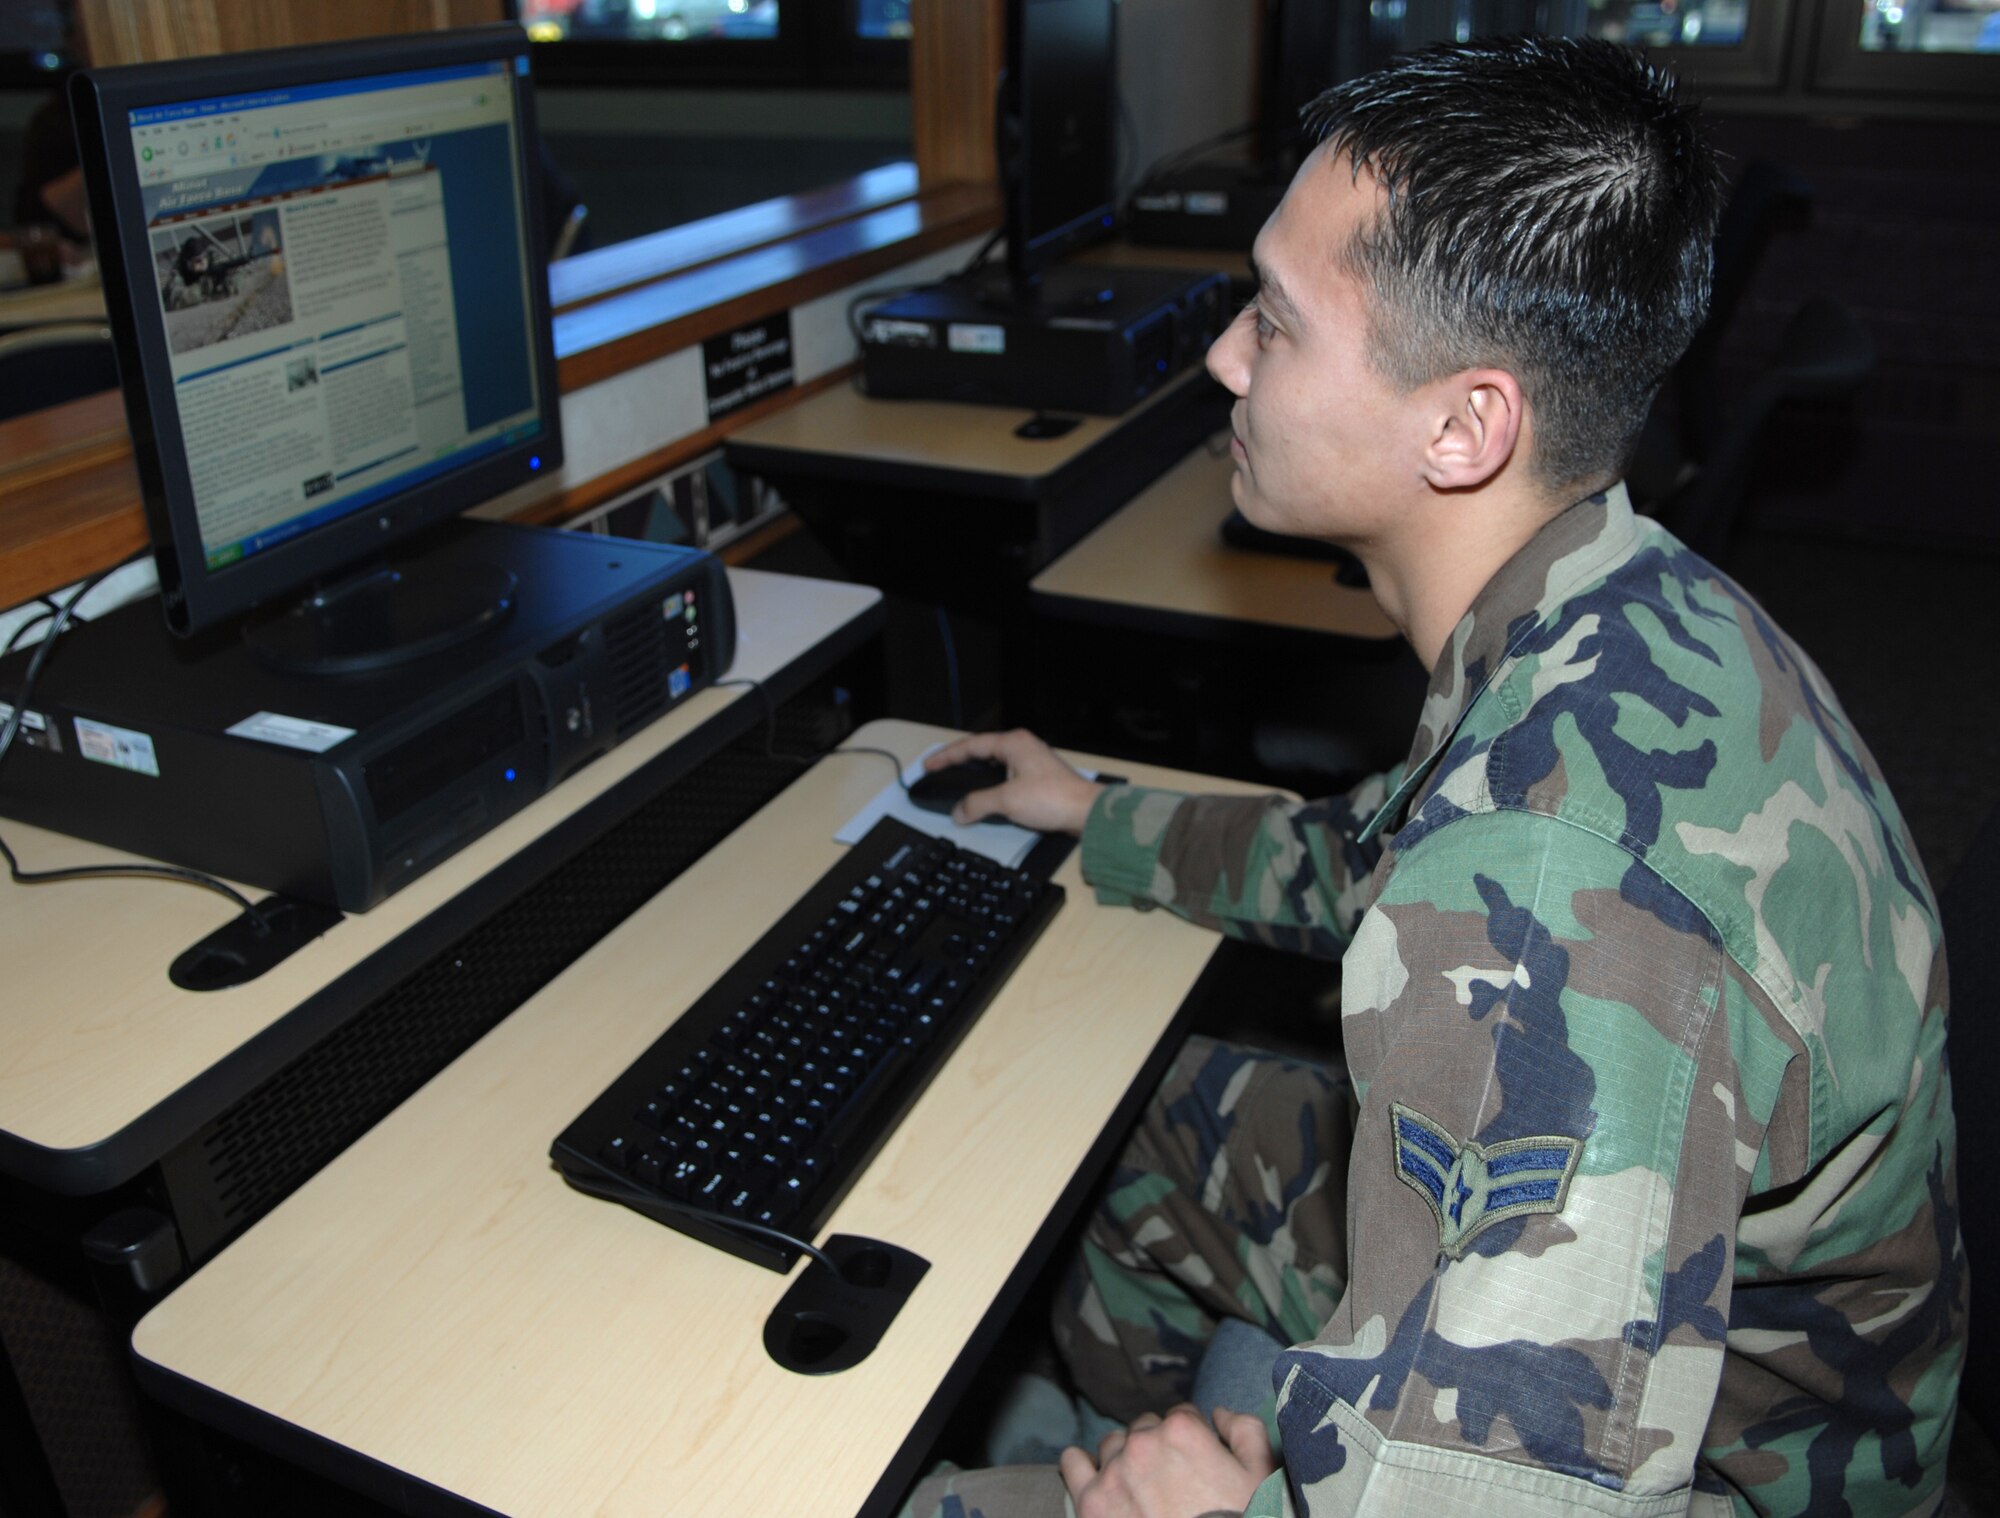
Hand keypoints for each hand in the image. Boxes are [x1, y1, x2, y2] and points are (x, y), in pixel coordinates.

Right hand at [923, 728, 1103, 833]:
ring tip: (956, 781)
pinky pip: (1005, 777)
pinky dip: (990, 785)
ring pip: (994, 765)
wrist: (1086, 812)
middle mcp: (1022, 747)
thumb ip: (977, 803)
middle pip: (981, 751)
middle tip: (938, 770)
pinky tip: (984, 796)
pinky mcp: (1038, 779)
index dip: (946, 756)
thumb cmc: (1052, 798)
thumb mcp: (1006, 800)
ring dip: (975, 774)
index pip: (970, 746)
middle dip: (958, 761)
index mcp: (1013, 743)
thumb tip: (959, 811)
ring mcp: (1031, 762)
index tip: (929, 765)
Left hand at [1057, 1404, 1276, 1517]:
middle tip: (1170, 1481)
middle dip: (1158, 1448)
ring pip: (1112, 1445)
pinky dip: (1082, 1467)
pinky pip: (1073, 1464)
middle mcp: (1142, 1443)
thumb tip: (1218, 1413)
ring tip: (1139, 1486)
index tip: (1195, 1463)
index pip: (1181, 1416)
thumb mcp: (1260, 1474)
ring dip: (1124, 1458)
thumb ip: (1244, 1430)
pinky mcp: (1092, 1503)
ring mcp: (1113, 1472)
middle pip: (1145, 1429)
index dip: (1191, 1439)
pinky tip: (1096, 1478)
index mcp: (1182, 1430)